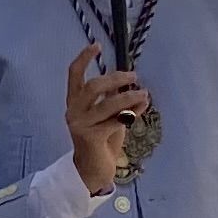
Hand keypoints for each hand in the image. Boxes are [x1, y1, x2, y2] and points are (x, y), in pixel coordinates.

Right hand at [63, 48, 144, 193]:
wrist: (93, 171)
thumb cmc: (102, 141)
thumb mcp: (109, 116)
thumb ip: (116, 101)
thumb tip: (132, 84)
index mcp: (74, 102)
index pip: (73, 75)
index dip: (83, 58)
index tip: (97, 45)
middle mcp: (73, 111)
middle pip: (93, 86)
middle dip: (115, 78)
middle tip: (134, 76)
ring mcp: (80, 125)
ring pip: (106, 104)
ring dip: (128, 96)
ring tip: (144, 93)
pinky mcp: (90, 137)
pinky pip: (115, 120)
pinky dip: (131, 112)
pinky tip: (142, 107)